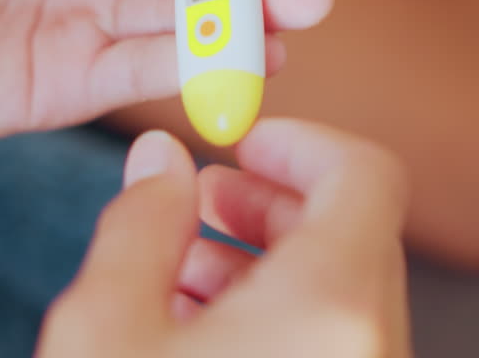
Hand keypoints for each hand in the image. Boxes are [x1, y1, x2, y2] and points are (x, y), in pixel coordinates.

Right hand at [37, 124, 411, 357]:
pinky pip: (333, 341)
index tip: (242, 143)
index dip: (300, 142)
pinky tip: (195, 327)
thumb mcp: (106, 326)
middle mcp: (372, 346)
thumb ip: (139, 224)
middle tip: (200, 199)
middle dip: (269, 202)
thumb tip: (158, 159)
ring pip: (342, 294)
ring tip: (180, 269)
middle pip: (355, 230)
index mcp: (330, 308)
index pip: (366, 176)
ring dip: (266, 261)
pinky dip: (279, 317)